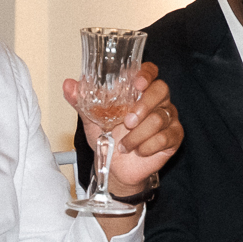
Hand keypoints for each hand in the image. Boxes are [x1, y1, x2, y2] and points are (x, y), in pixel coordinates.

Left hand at [62, 61, 181, 195]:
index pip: (150, 72)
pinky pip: (165, 137)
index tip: (137, 83)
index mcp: (140, 91)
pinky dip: (146, 147)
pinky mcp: (174, 137)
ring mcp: (168, 118)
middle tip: (127, 122)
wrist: (115, 169)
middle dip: (143, 106)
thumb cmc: (108, 140)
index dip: (146, 73)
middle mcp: (157, 101)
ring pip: (159, 118)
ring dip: (137, 135)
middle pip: (161, 90)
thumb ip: (81, 101)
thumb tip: (68, 85)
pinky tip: (138, 151)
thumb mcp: (92, 120)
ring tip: (125, 145)